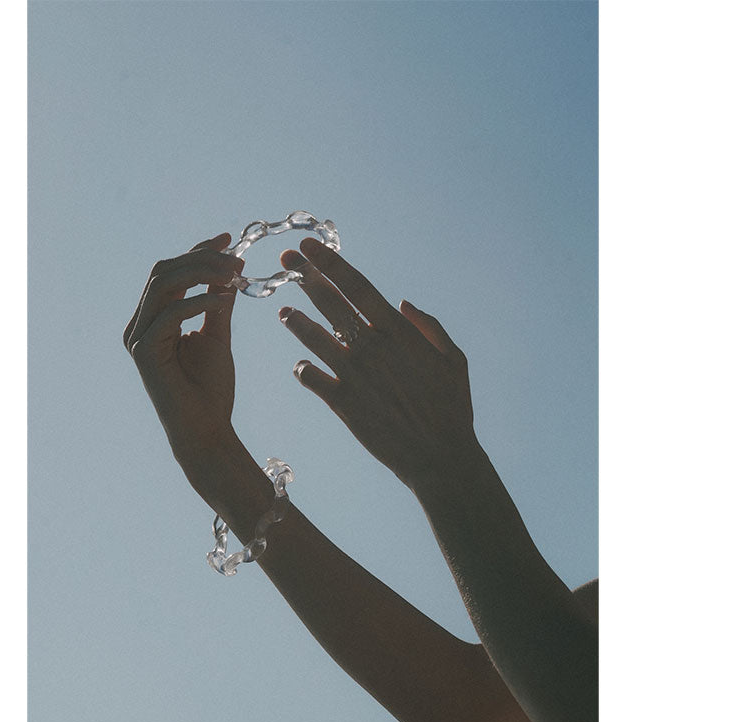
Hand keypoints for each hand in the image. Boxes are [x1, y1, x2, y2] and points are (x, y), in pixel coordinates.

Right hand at [124, 233, 244, 459]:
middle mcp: (139, 324)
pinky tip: (226, 300)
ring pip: (163, 285)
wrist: (206, 429)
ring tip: (233, 274)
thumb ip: (218, 302)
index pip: (171, 272)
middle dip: (201, 258)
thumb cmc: (210, 388)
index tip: (229, 239)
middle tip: (236, 258)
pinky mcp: (143, 352)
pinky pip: (171, 312)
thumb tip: (229, 268)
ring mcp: (137, 337)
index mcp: (153, 318)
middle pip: (164, 271)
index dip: (197, 250)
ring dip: (201, 273)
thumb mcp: (218, 334)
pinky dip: (200, 300)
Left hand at [278, 239, 480, 489]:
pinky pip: (311, 377)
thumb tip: (401, 303)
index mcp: (399, 332)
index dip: (330, 263)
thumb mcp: (453, 360)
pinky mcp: (342, 403)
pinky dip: (303, 369)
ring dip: (296, 321)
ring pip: (312, 337)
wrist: (439, 457)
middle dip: (305, 277)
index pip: (357, 286)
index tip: (309, 246)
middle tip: (285, 262)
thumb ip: (429, 327)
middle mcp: (372, 347)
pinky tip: (303, 366)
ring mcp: (354, 375)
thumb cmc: (452, 408)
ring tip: (284, 312)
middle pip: (330, 302)